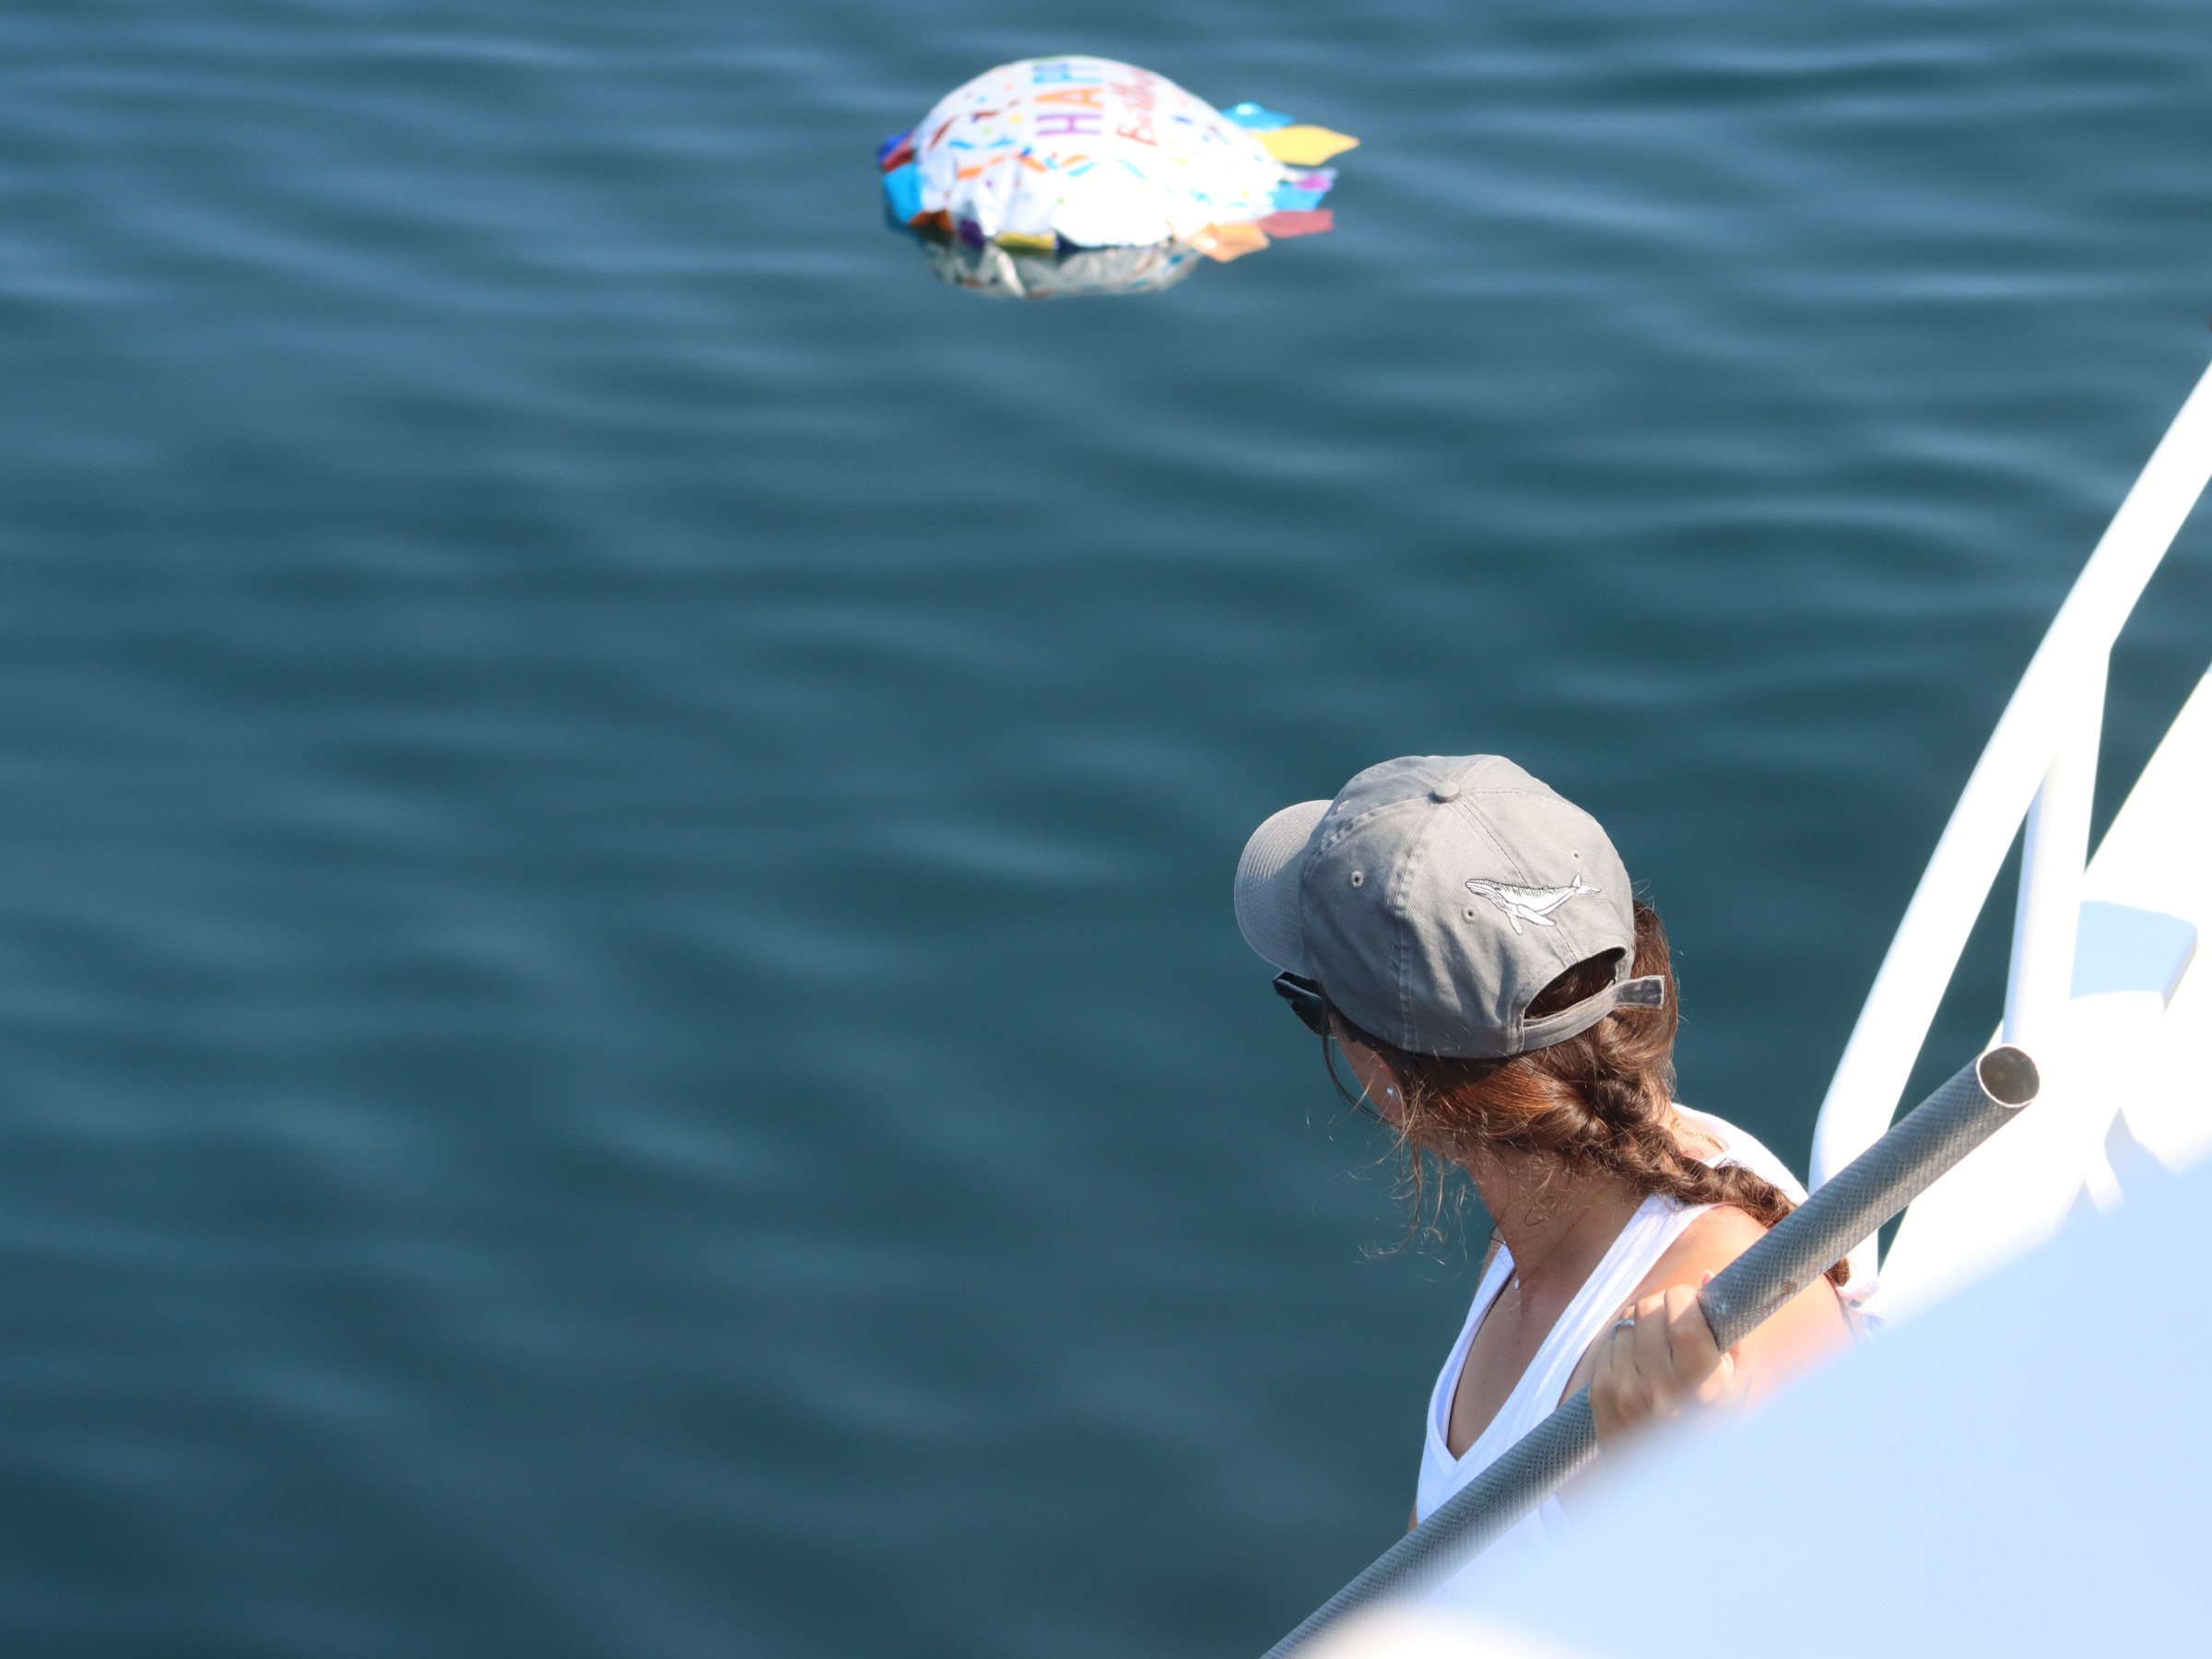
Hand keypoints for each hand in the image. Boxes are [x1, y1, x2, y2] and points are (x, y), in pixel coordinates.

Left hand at [1588, 1278, 1746, 1449]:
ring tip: (1659, 1351)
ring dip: (1643, 1326)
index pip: (1684, 1315)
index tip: (1692, 1300)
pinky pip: (1609, 1343)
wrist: (1669, 1486)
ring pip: (1627, 1322)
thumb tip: (1707, 1276)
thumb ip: (1727, 1331)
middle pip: (1650, 1308)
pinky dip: (1624, 1346)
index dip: (1686, 1296)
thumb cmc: (1714, 1428)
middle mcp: (1660, 1390)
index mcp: (1703, 1387)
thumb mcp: (1737, 1386)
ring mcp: (1624, 1392)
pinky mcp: (1598, 1394)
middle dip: (1664, 1304)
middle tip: (1675, 1319)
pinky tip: (1640, 1369)